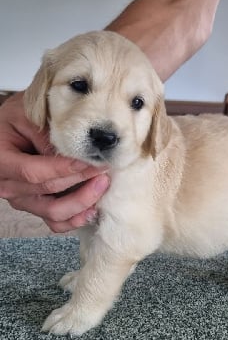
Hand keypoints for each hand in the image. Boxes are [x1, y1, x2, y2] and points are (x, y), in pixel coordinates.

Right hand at [0, 92, 109, 232]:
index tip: (91, 163)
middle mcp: (9, 186)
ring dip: (83, 202)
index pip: (35, 172)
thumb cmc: (16, 120)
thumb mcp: (27, 116)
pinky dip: (76, 218)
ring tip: (103, 185)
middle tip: (104, 170)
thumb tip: (76, 155)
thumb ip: (47, 135)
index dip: (66, 169)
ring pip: (55, 213)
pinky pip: (56, 223)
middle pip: (49, 192)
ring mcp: (23, 200)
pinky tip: (94, 208)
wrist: (8, 131)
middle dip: (82, 182)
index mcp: (1, 161)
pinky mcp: (37, 206)